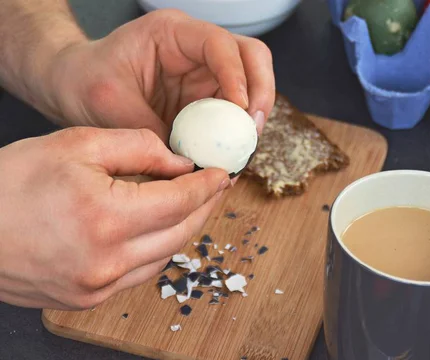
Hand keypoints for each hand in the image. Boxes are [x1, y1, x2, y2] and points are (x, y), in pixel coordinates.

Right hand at [0, 127, 228, 309]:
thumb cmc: (10, 183)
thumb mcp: (75, 144)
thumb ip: (138, 148)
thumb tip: (180, 164)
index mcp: (105, 218)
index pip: (180, 201)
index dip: (207, 186)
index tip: (222, 174)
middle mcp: (106, 261)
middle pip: (181, 233)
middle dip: (204, 208)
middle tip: (215, 188)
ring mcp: (97, 287)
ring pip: (163, 257)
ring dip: (183, 229)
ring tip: (190, 205)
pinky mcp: (87, 299)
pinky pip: (139, 274)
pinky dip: (155, 250)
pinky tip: (156, 230)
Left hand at [45, 10, 274, 141]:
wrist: (74, 87)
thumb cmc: (86, 82)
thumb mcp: (109, 104)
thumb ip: (150, 130)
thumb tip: (189, 163)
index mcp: (172, 33)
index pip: (220, 44)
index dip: (238, 75)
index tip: (240, 110)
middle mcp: (197, 49)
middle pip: (252, 58)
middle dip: (261, 93)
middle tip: (254, 130)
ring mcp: (205, 74)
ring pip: (252, 85)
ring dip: (253, 117)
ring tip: (243, 148)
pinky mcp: (206, 99)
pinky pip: (235, 112)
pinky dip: (238, 132)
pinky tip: (230, 153)